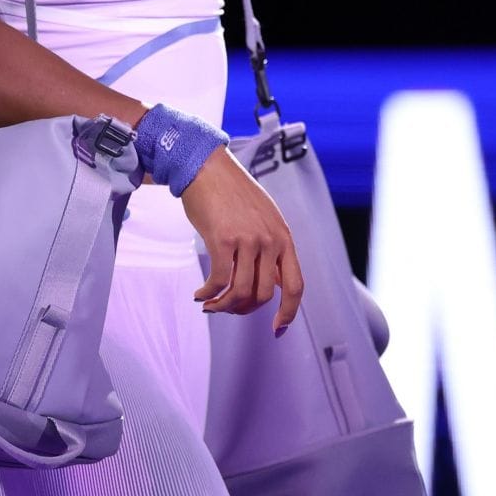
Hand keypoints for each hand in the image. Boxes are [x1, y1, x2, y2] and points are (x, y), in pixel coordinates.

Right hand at [179, 148, 304, 333]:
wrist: (207, 167)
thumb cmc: (231, 192)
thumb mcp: (263, 218)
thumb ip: (271, 248)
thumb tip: (270, 283)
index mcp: (284, 237)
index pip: (295, 285)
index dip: (288, 312)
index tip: (277, 329)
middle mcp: (270, 240)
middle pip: (262, 295)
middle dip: (242, 309)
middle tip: (225, 307)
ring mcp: (248, 240)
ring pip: (240, 293)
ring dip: (223, 306)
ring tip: (210, 304)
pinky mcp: (223, 240)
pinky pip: (219, 281)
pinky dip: (208, 293)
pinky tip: (200, 293)